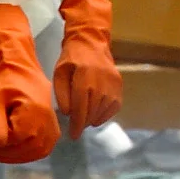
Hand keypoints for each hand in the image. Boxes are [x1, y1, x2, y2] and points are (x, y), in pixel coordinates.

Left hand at [0, 4, 60, 163]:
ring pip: (28, 153)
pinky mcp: (52, 134)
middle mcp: (48, 127)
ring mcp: (52, 132)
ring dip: (7, 154)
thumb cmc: (7, 81)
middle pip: (20, 149)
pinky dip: (20, 154)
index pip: (11, 140)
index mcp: (36, 116)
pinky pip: (36, 151)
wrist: (23, 71)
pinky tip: (6, 150)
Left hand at [52, 0, 121, 139]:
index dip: (76, 125)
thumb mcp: (60, 73)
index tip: (73, 136)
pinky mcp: (119, 85)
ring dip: (93, 119)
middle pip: (92, 112)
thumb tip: (69, 113)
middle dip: (83, 123)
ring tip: (85, 117)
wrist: (91, 42)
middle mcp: (101, 82)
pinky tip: (96, 113)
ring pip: (103, 111)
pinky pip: (114, 107)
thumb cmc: (71, 59)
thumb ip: (62, 94)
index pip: (80, 108)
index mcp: (84, 78)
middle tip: (76, 127)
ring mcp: (113, 84)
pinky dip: (105, 114)